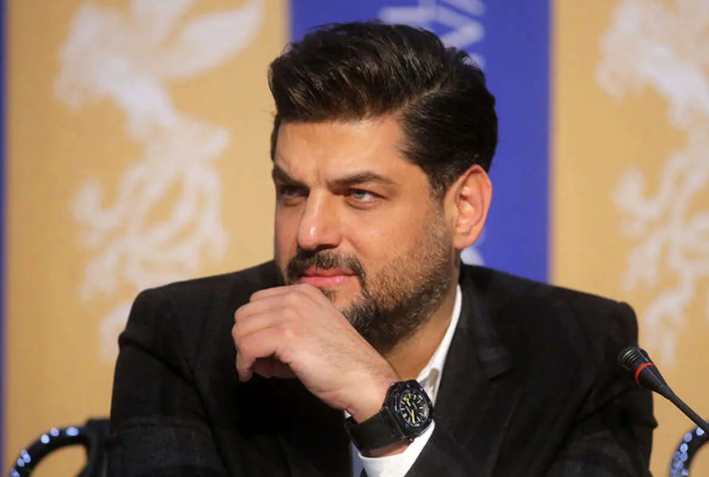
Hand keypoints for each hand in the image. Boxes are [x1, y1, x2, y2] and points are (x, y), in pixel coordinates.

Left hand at [232, 283, 398, 422]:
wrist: (363, 379)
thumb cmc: (340, 363)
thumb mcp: (311, 331)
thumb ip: (283, 329)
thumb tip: (252, 347)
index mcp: (303, 291)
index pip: (256, 302)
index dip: (255, 328)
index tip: (265, 351)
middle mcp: (295, 296)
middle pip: (244, 314)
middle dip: (246, 341)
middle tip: (262, 363)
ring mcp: (290, 313)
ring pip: (241, 330)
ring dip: (244, 354)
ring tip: (262, 370)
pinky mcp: (286, 335)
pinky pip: (246, 347)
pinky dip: (243, 364)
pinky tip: (253, 375)